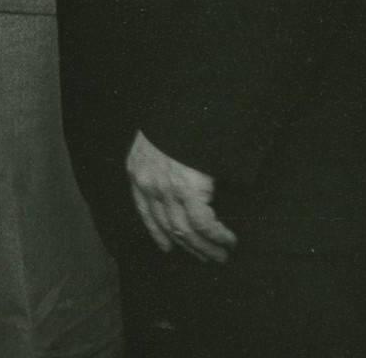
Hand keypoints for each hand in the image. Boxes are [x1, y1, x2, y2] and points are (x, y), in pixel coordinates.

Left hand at [126, 130, 236, 263]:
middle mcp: (147, 184)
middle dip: (187, 245)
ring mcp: (166, 189)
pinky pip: (204, 224)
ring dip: (205, 247)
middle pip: (166, 225)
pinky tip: (228, 241)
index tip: (167, 247)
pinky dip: (218, 236)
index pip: (144, 211)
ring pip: (185, 230)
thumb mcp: (157, 142)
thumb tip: (176, 183)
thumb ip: (160, 163)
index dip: (156, 232)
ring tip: (221, 256)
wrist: (186, 108)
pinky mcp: (187, 191)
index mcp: (137, 170)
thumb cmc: (176, 121)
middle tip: (205, 258)